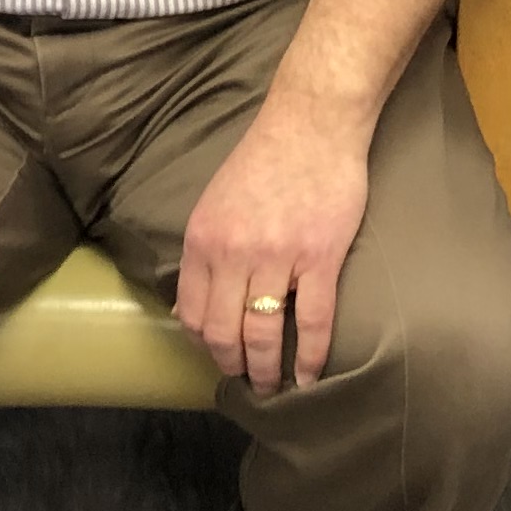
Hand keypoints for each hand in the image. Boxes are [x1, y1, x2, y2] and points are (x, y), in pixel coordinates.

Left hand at [177, 97, 373, 391]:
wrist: (313, 122)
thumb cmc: (266, 158)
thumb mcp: (215, 202)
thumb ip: (205, 252)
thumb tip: (192, 305)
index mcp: (203, 239)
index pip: (191, 313)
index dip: (203, 345)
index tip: (219, 357)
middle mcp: (232, 253)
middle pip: (222, 333)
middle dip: (233, 367)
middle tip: (247, 383)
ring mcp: (276, 257)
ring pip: (263, 335)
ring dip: (267, 372)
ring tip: (275, 387)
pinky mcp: (319, 257)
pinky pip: (313, 322)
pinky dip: (311, 358)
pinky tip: (310, 376)